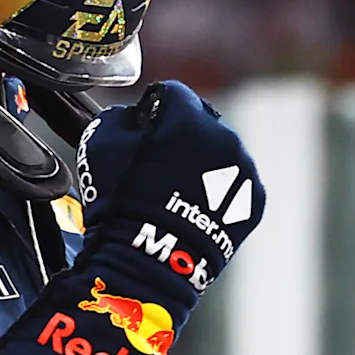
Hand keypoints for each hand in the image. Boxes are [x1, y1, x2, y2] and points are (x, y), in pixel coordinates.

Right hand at [84, 82, 260, 300]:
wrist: (152, 260)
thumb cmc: (121, 204)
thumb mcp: (99, 147)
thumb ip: (119, 118)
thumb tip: (132, 117)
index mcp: (187, 117)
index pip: (174, 94)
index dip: (155, 108)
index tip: (145, 126)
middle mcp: (223, 137)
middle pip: (203, 122)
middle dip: (183, 135)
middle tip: (160, 164)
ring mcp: (244, 169)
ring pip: (223, 153)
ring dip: (205, 162)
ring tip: (179, 191)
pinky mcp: (255, 199)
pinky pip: (238, 183)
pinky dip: (222, 190)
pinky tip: (197, 205)